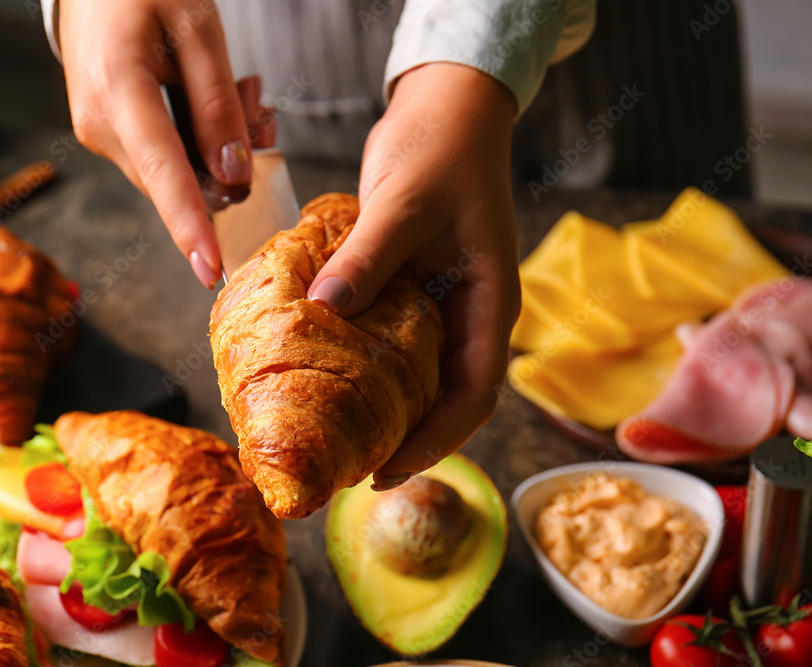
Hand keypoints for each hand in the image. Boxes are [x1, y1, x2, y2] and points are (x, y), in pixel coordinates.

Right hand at [58, 0, 273, 287]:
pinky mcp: (110, 133)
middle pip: (177, 181)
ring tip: (242, 96)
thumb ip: (217, 104)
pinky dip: (199, 143)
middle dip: (229, 166)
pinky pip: (165, 158)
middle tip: (259, 109)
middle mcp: (100, 124)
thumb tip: (233, 174)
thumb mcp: (197, 26)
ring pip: (175, 174)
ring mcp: (101, 133)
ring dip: (218, 152)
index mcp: (116, 89)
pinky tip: (218, 107)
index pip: (163, 173)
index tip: (211, 268)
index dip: (190, 225)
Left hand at [306, 63, 521, 489]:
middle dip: (404, 438)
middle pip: (443, 397)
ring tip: (334, 435)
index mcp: (489, 305)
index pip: (472, 395)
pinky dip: (361, 360)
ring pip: (415, 373)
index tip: (386, 472)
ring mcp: (439, 302)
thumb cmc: (442, 151)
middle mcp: (467, 313)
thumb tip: (324, 308)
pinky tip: (323, 372)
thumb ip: (369, 257)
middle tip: (349, 468)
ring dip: (381, 406)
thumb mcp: (406, 204)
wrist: (444, 110)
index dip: (434, 443)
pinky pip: (388, 338)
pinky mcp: (409, 287)